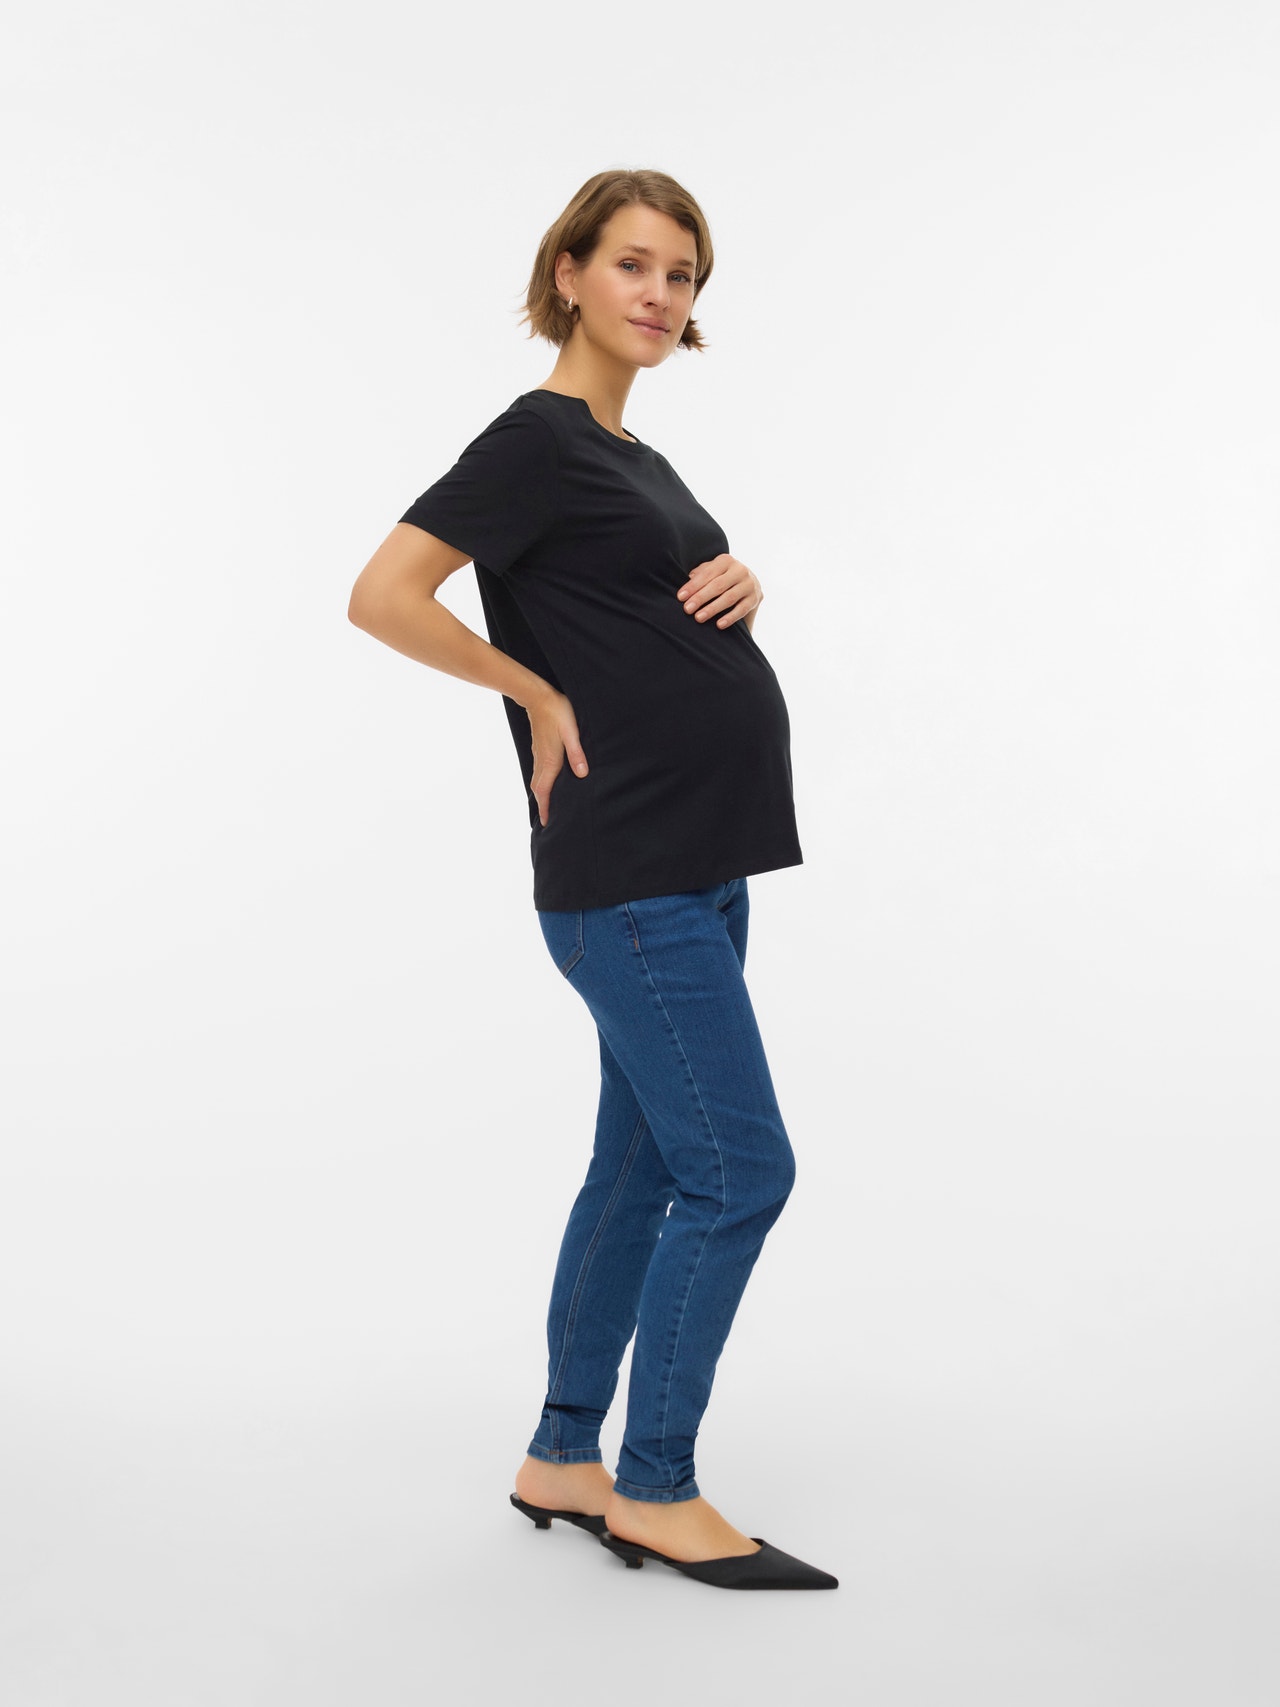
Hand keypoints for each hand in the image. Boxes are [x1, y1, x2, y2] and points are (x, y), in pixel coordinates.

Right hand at [525, 687, 588, 827]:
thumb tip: (582, 774)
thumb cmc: (558, 712)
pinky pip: (539, 771)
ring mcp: (539, 754)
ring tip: (548, 806)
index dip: (545, 807)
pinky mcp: (540, 748)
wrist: (538, 696)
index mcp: (550, 760)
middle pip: (538, 789)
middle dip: (542, 805)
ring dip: (542, 795)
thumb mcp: (571, 732)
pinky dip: (542, 783)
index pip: (544, 790)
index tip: (546, 823)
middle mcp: (542, 760)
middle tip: (547, 821)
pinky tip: (549, 783)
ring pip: (538, 780)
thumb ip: (577, 753)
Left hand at [675, 553, 761, 629]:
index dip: (693, 586)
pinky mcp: (755, 598)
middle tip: (687, 609)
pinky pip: (742, 610)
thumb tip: (688, 582)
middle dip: (701, 598)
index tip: (680, 597)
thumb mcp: (711, 572)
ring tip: (699, 618)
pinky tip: (719, 625)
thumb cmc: (721, 578)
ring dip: (713, 609)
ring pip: (729, 598)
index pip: (707, 573)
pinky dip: (730, 618)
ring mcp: (749, 584)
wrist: (749, 583)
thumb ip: (700, 575)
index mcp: (726, 561)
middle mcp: (740, 570)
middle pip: (718, 585)